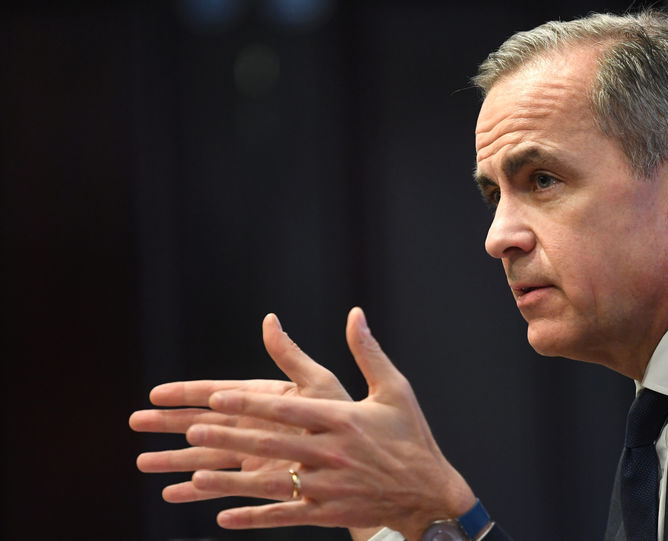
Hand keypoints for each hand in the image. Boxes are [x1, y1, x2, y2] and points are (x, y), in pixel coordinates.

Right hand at [129, 313, 350, 502]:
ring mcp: (256, 454)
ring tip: (143, 463)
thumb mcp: (318, 384)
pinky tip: (173, 494)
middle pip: (204, 424)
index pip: (219, 393)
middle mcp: (255, 426)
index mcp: (265, 400)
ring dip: (175, 460)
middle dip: (169, 424)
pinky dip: (199, 492)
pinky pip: (224, 487)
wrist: (367, 465)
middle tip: (135, 422)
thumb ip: (291, 356)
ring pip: (207, 457)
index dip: (187, 393)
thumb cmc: (347, 420)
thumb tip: (269, 320)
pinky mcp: (261, 482)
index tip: (156, 393)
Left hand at [184, 307, 474, 539]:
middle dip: (231, 435)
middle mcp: (332, 452)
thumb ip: (367, 352)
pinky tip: (223, 516)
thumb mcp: (394, 388)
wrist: (429, 492)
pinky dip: (254, 517)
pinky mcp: (327, 512)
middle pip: (272, 443)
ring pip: (272, 483)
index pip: (288, 408)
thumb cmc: (410, 436)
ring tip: (196, 473)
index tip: (216, 396)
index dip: (250, 403)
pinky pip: (285, 515)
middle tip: (192, 429)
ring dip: (232, 479)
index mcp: (343, 419)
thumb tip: (355, 314)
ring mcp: (328, 486)